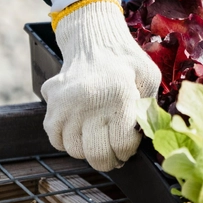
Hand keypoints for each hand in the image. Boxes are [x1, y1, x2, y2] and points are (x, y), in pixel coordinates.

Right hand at [41, 0, 160, 170]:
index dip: (129, 152)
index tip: (130, 147)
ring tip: (98, 139)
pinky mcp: (51, 106)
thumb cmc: (127, 62)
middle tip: (116, 155)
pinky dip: (68, 142)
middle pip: (97, 154)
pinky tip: (81, 131)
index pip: (123, 144)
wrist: (95, 41)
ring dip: (89, 151)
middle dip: (110, 161)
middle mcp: (90, 102)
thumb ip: (151, 108)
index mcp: (120, 96)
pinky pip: (56, 140)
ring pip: (75, 150)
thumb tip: (148, 137)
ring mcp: (67, 105)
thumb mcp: (150, 78)